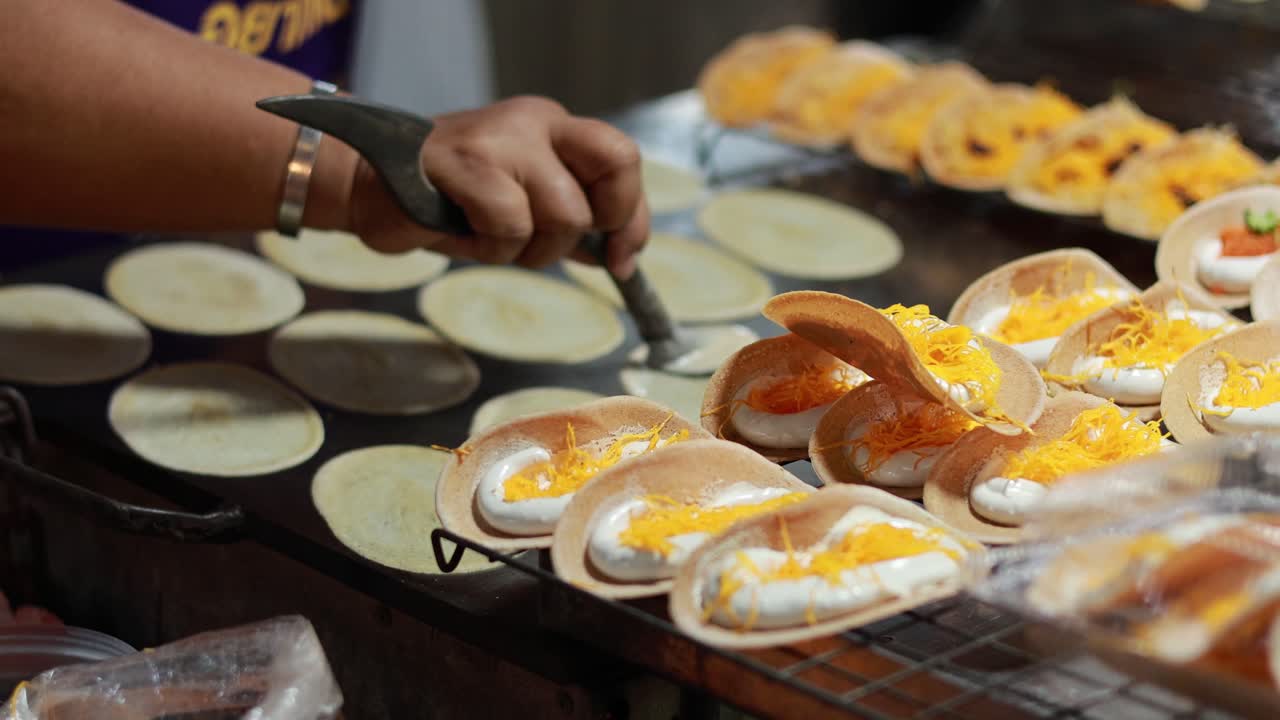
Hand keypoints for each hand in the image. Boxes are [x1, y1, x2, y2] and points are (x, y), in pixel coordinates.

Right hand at [346, 96, 649, 277]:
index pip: (622, 161)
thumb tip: (621, 256)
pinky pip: (512, 224)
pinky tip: (462, 236)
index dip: (633, 218)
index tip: (621, 261)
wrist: (370, 187)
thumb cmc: (449, 203)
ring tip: (490, 241)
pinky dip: (493, 249)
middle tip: (560, 249)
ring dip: (532, 251)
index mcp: (555, 129)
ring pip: (564, 213)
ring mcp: (502, 138)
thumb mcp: (523, 209)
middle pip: (617, 163)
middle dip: (599, 224)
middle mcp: (536, 122)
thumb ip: (572, 223)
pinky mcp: (467, 162)